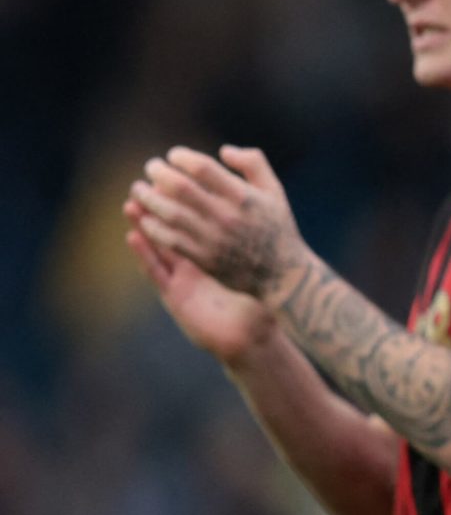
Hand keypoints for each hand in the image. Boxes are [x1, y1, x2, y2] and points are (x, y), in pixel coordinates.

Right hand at [124, 197, 273, 363]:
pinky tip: (133, 236)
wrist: (250, 336)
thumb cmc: (256, 300)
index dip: (184, 202)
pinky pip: (156, 271)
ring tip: (130, 204)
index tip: (176, 178)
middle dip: (157, 207)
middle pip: (170, 231)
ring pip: (157, 248)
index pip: (194, 222)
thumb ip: (254, 239)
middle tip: (143, 183)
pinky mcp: (174, 296)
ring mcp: (180, 280)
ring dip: (142, 225)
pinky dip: (144, 253)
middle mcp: (192, 265)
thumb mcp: (255, 265)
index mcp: (209, 253)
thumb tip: (253, 200)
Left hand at [129, 145, 307, 301]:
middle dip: (159, 173)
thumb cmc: (276, 226)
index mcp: (243, 196)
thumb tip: (223, 150)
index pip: (202, 168)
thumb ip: (254, 163)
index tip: (174, 155)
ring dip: (148, 198)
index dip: (182, 157)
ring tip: (139, 189)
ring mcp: (214, 239)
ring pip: (170, 213)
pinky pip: (169, 239)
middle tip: (151, 167)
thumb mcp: (275, 190)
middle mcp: (227, 216)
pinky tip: (147, 218)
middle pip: (180, 187)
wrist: (282, 273)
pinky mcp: (204, 258)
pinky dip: (153, 226)